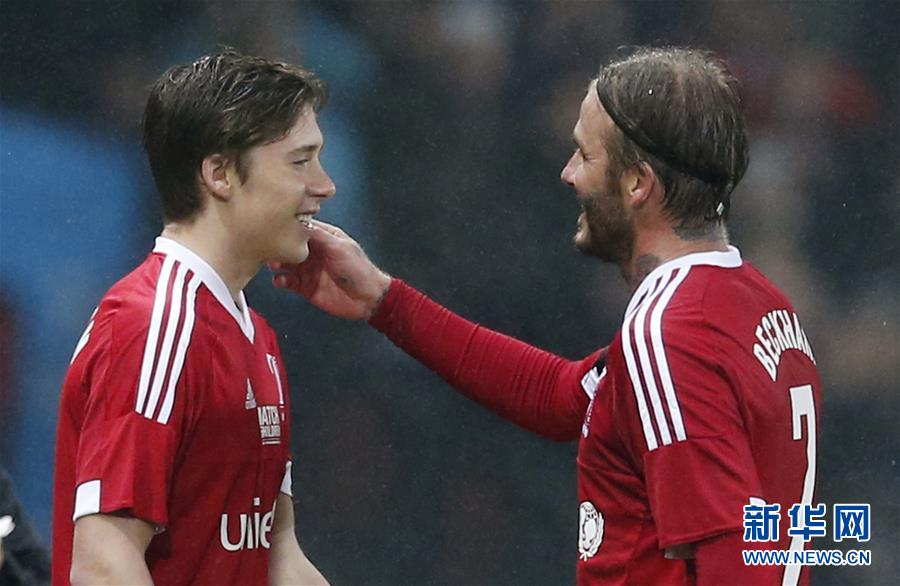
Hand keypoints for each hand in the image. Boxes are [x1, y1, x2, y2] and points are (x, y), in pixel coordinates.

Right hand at [271, 220, 391, 320]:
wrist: (367, 298)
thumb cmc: (359, 270)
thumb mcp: (338, 247)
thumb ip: (318, 236)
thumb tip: (298, 223)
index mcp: (324, 237)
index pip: (301, 226)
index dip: (289, 226)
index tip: (275, 225)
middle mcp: (314, 251)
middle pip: (289, 245)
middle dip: (279, 246)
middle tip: (271, 248)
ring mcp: (308, 269)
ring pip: (285, 262)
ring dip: (276, 262)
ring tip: (274, 264)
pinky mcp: (305, 286)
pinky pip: (287, 281)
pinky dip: (280, 280)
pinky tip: (281, 280)